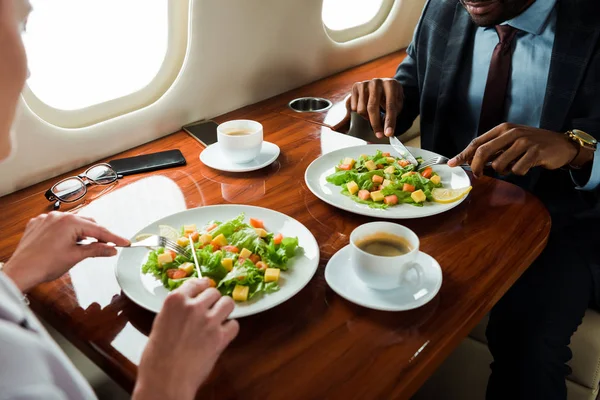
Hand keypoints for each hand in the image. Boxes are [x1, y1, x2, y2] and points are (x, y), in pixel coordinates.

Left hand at [3, 212, 129, 291]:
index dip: (114, 238)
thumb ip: (97, 249)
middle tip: (108, 246)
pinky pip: (58, 225)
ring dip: (82, 233)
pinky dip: (67, 232)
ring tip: (87, 246)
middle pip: (87, 223)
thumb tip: (111, 249)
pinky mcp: (38, 225)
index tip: (124, 242)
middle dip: (97, 234)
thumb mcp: (76, 256)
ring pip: (73, 223)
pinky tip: (68, 243)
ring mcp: (47, 219)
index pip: (98, 230)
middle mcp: (58, 216)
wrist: (20, 272)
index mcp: (69, 222)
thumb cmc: (43, 265)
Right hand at [133, 279, 238, 399]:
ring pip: (228, 303)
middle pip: (214, 292)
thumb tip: (185, 308)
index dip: (202, 287)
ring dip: (224, 310)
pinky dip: (230, 330)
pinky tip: (222, 335)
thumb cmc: (156, 359)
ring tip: (219, 319)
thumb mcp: (159, 325)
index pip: (196, 283)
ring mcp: (209, 321)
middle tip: (209, 310)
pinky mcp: (220, 337)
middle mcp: (194, 306)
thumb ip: (175, 311)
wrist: (165, 381)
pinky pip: (234, 325)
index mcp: (175, 301)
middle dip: (213, 300)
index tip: (204, 288)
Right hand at [332, 78, 403, 137]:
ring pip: (361, 109)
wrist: (382, 84)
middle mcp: (377, 82)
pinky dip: (361, 113)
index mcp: (391, 84)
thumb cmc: (391, 96)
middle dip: (376, 124)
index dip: (389, 121)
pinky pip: (354, 107)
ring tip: (374, 115)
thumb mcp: (398, 103)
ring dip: (367, 118)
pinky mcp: (356, 86)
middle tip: (379, 135)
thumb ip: (393, 114)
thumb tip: (387, 130)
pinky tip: (367, 108)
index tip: (388, 133)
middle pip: (372, 108)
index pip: (390, 106)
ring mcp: (365, 83)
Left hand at [447, 123, 579, 177]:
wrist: (561, 144)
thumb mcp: (510, 141)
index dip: (463, 154)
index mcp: (503, 128)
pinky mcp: (535, 152)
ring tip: (514, 165)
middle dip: (476, 166)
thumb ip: (493, 149)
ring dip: (504, 171)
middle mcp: (512, 132)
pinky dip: (519, 172)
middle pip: (483, 152)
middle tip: (477, 175)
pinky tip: (527, 165)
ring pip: (499, 164)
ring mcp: (524, 142)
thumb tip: (470, 160)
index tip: (452, 163)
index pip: (477, 142)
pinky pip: (517, 170)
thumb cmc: (532, 144)